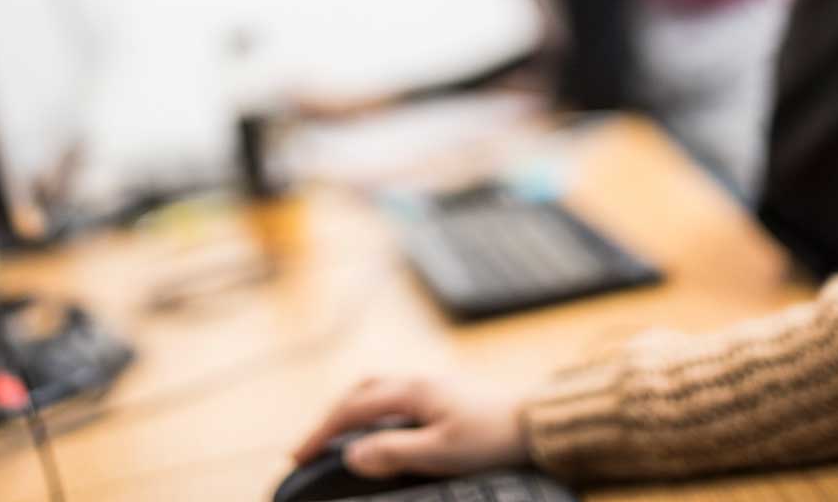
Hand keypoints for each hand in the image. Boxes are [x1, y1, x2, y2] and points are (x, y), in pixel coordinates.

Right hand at [291, 374, 530, 478]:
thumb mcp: (441, 453)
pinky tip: (383, 429)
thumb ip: (394, 453)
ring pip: (379, 391)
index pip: (352, 409)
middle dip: (331, 418)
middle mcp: (418, 382)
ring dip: (353, 411)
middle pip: (360, 392)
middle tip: (312, 445)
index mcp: (412, 392)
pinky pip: (396, 397)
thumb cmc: (495, 437)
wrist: (539, 422)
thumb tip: (352, 455)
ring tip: (339, 437)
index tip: (298, 455)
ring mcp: (433, 386)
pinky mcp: (446, 395)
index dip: (321, 432)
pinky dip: (375, 411)